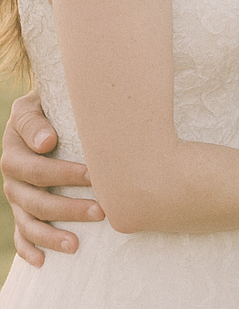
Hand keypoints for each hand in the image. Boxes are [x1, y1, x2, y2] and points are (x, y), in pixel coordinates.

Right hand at [1, 90, 103, 264]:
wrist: (44, 106)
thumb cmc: (49, 102)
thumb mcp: (37, 103)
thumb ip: (37, 120)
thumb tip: (46, 142)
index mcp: (14, 151)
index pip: (36, 169)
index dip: (63, 175)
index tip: (93, 175)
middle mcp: (11, 177)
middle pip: (35, 201)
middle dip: (68, 209)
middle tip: (101, 211)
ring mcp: (15, 195)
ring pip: (29, 221)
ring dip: (51, 236)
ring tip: (76, 245)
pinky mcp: (20, 208)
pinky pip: (20, 233)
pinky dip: (29, 249)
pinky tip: (42, 262)